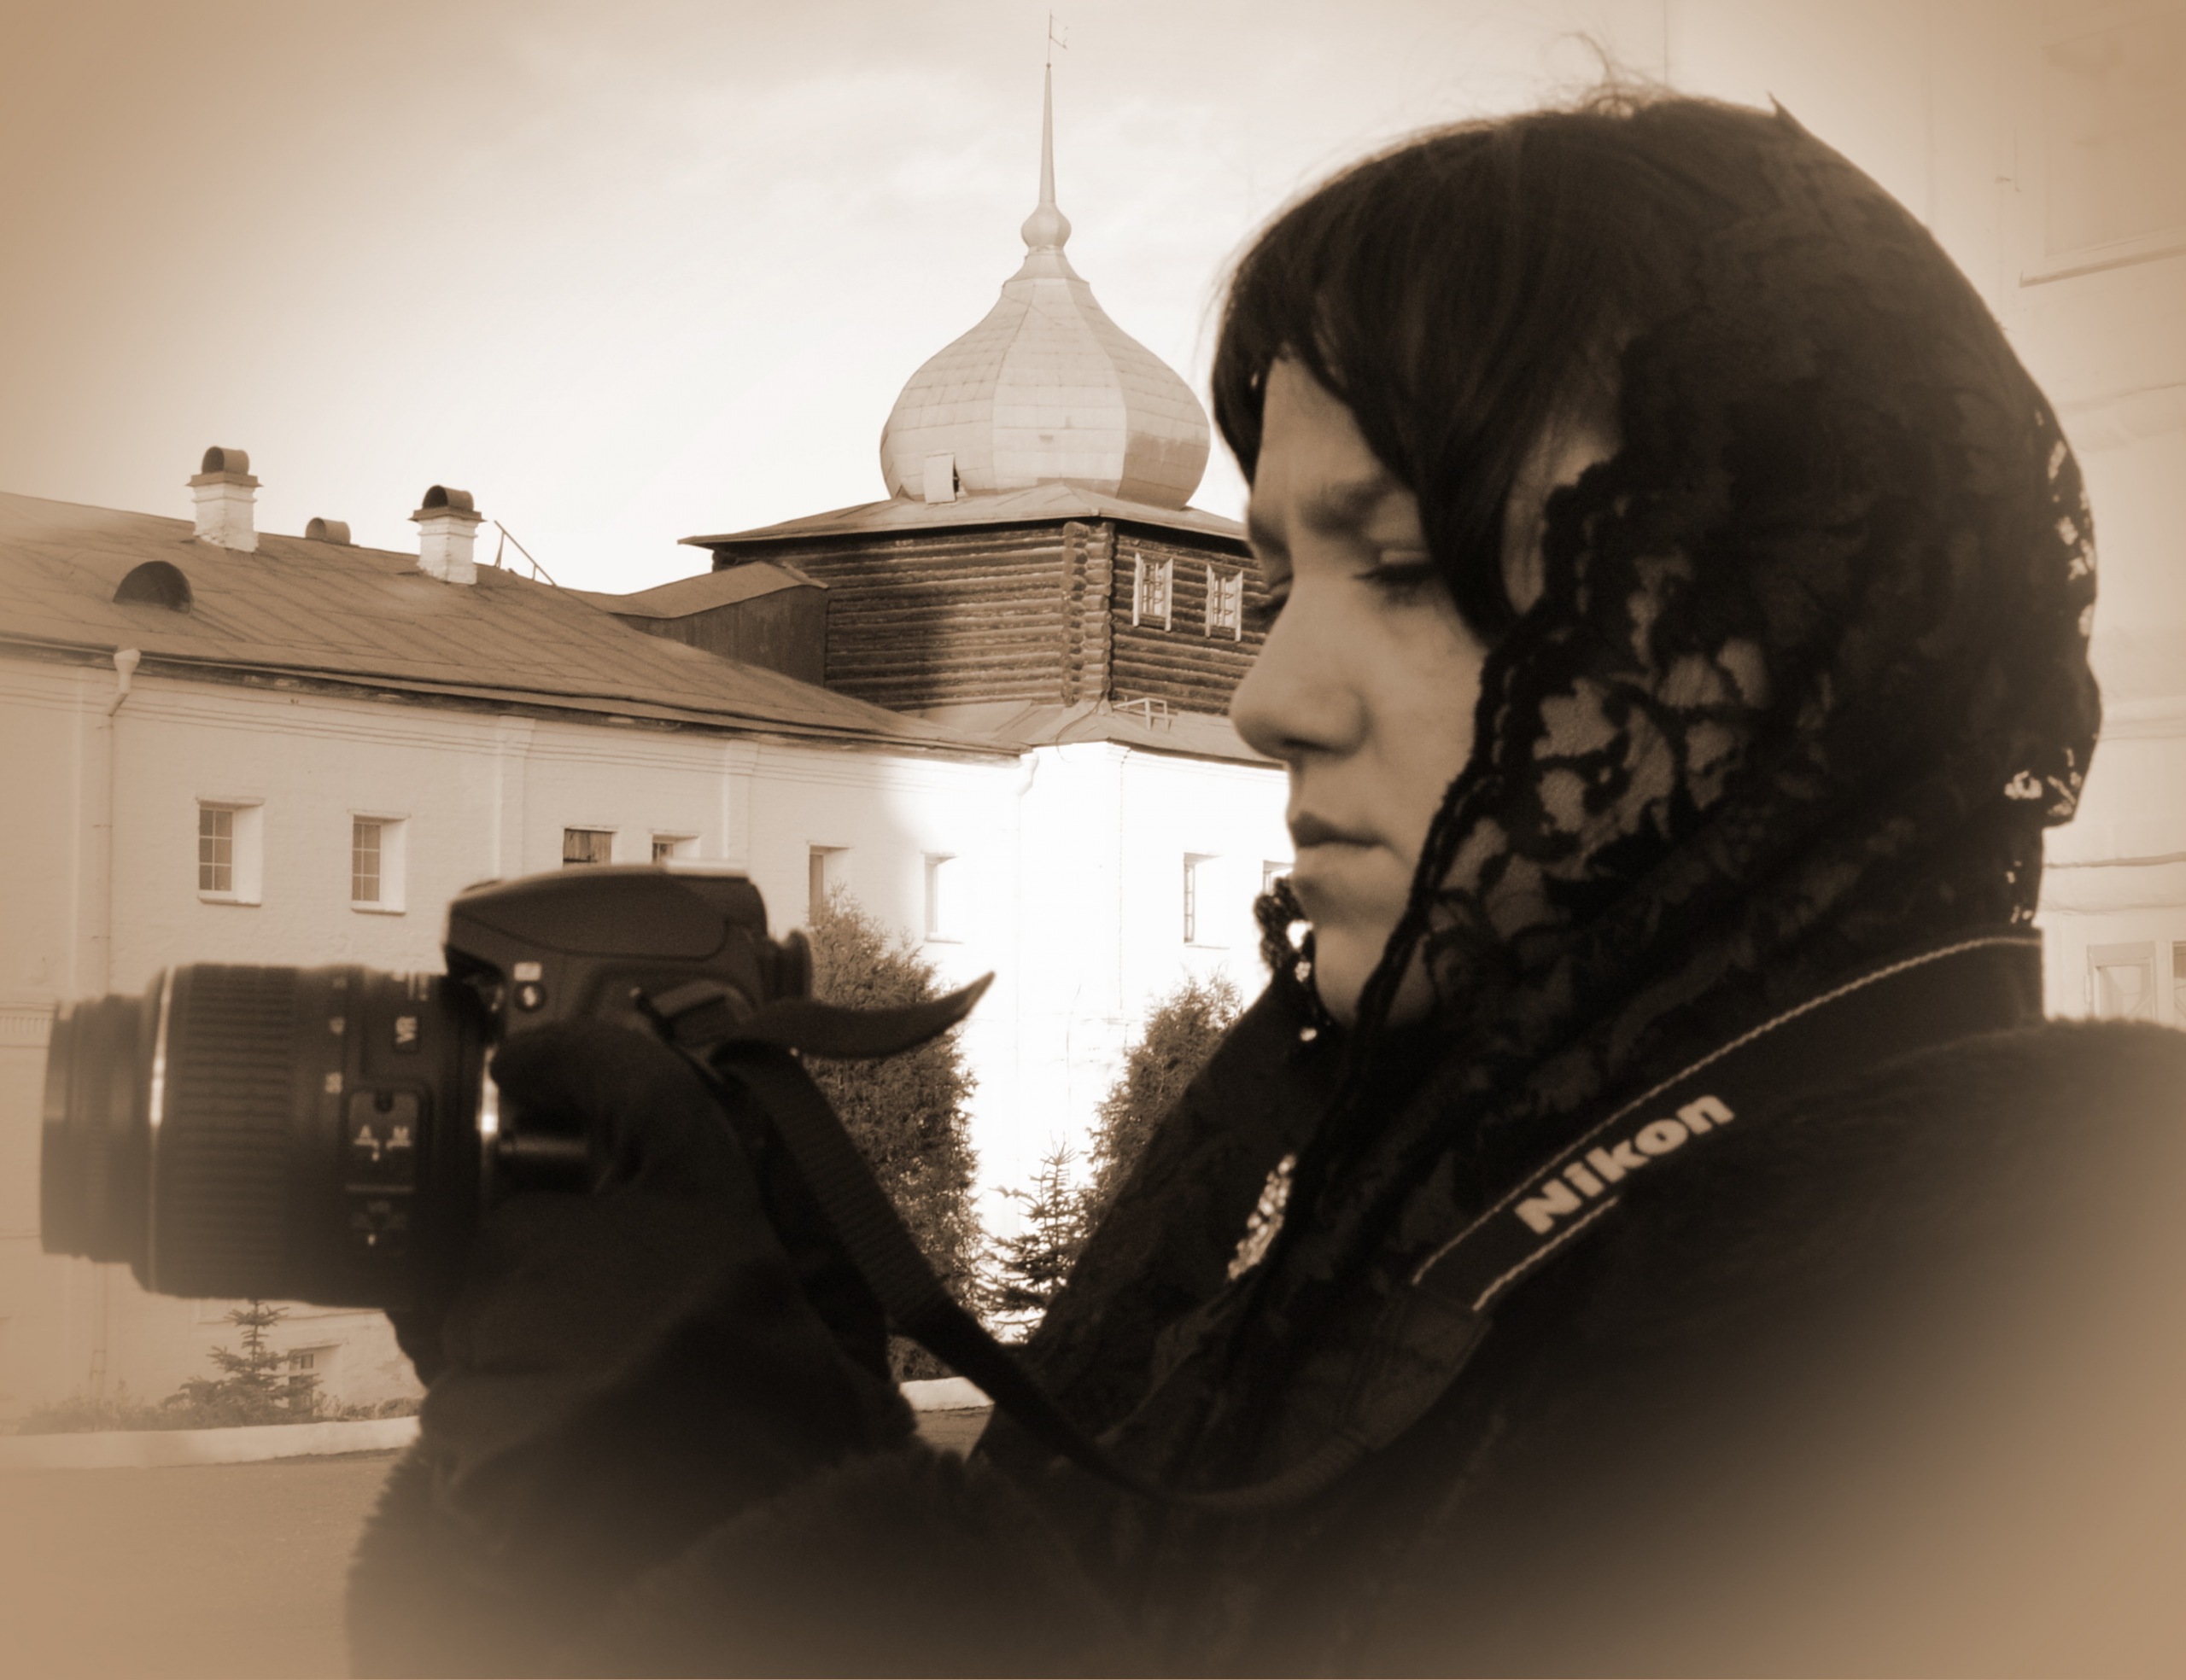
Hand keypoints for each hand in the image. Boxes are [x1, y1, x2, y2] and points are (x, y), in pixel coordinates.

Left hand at [392, 1022, 913, 1617]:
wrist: (785, 1557)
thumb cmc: (801, 1436)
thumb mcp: (805, 1298)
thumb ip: (729, 1225)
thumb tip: (655, 1163)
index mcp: (721, 1216)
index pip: (640, 1086)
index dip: (574, 1055)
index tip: (528, 1056)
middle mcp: (634, 1257)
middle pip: (517, 1230)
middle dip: (533, 1284)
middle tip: (603, 1349)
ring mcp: (556, 1337)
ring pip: (475, 1324)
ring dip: (511, 1367)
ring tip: (599, 1423)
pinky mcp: (498, 1422)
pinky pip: (457, 1410)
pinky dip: (491, 1440)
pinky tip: (565, 1467)